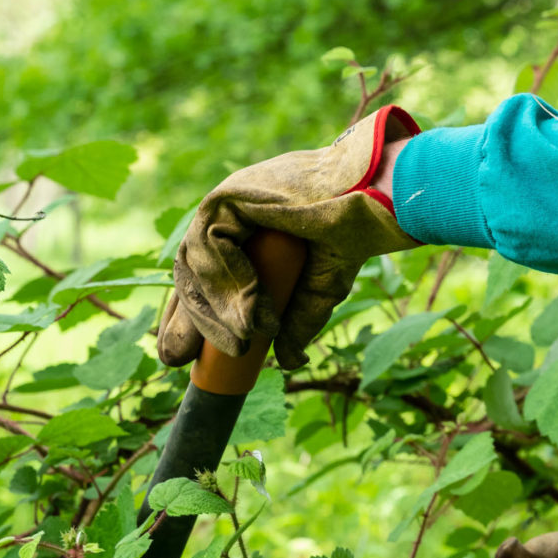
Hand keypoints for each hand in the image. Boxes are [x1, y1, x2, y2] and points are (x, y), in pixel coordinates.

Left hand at [158, 105, 421, 370]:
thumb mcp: (319, 291)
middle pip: (189, 272)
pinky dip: (227, 283)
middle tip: (182, 358)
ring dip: (215, 310)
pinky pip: (210, 245)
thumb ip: (297, 322)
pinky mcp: (229, 195)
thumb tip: (288, 363)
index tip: (182, 356)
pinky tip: (250, 311)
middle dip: (186, 319)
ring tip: (244, 340)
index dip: (188, 318)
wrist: (376, 200)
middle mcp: (228, 216)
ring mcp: (226, 203)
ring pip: (196, 264)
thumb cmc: (353, 233)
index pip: (203, 278)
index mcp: (245, 232)